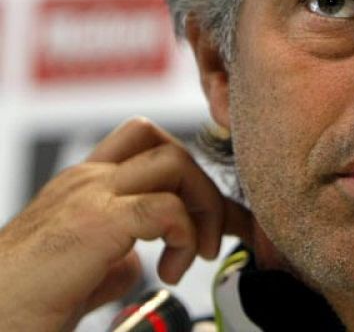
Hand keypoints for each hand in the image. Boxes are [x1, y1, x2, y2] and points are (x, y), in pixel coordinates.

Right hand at [0, 117, 253, 330]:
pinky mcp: (94, 222)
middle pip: (170, 147)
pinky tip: (172, 269)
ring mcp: (89, 195)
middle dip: (207, 191)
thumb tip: (141, 259)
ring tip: (194, 255)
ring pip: (174, 161)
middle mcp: (87, 180)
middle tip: (213, 241)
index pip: (155, 154)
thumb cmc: (21, 305)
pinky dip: (185, 236)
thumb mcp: (82, 273)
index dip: (200, 183)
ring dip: (203, 207)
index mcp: (85, 187)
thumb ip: (114, 257)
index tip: (232, 219)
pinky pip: (165, 207)